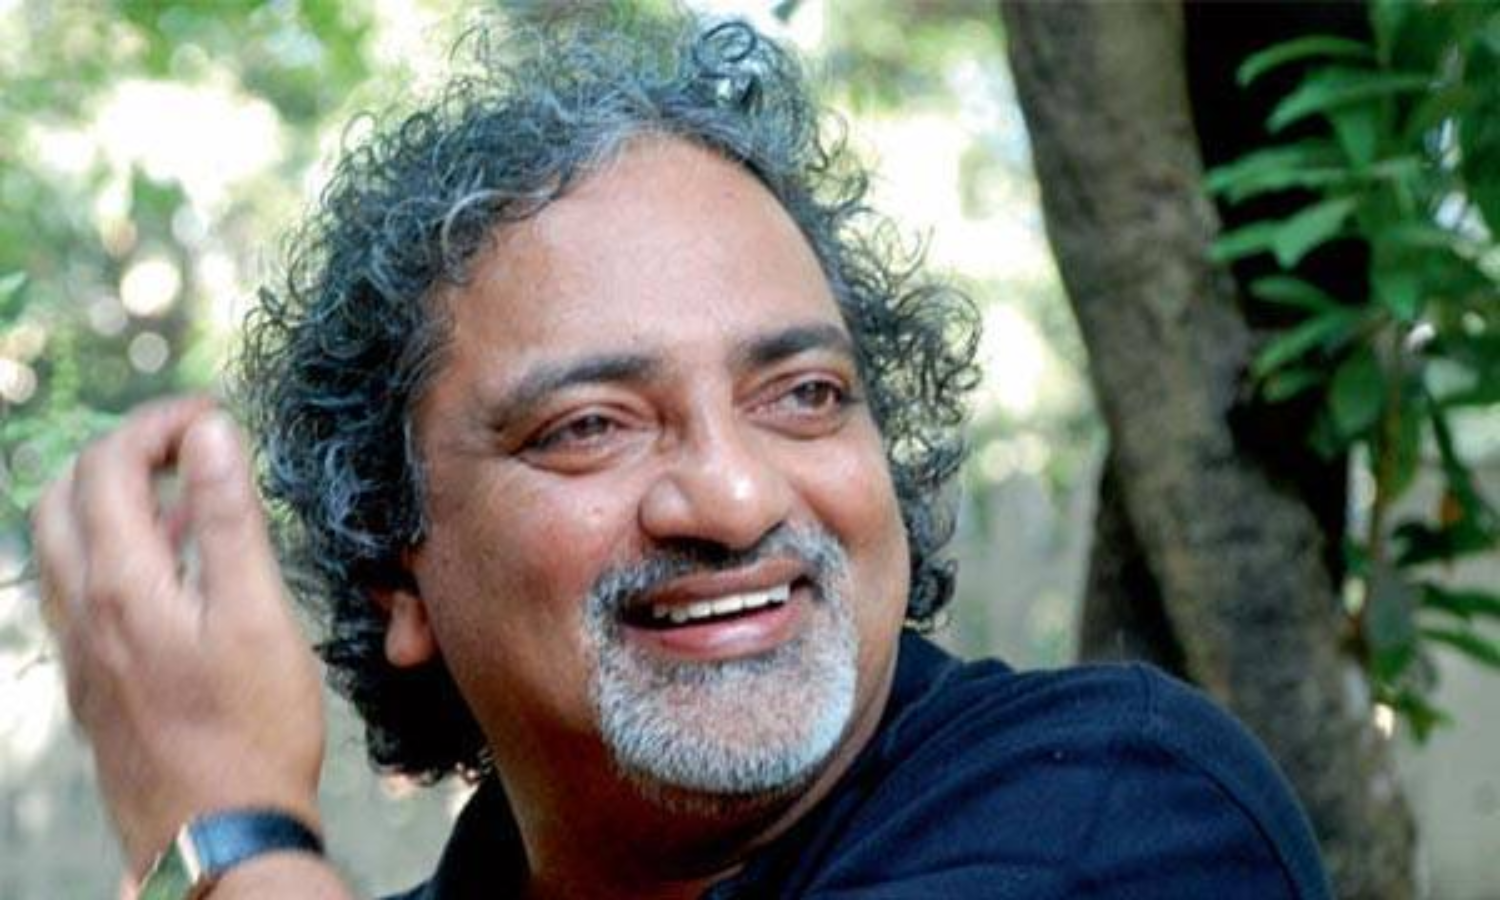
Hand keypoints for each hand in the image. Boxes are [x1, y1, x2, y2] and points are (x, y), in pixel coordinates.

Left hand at [30, 397, 325, 875]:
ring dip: (113, 501)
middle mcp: (84, 611)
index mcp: (122, 585)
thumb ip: (227, 519)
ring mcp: (82, 650)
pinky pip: (81, 591)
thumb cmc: (252, 728)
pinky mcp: (94, 681)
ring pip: (62, 545)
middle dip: (121, 451)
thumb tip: (209, 433)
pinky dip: (116, 552)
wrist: (217, 834)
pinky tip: (176, 571)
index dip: (158, 423)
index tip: (214, 416)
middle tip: (189, 446)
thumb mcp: (258, 614)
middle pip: (63, 495)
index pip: (109, 466)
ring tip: (187, 500)